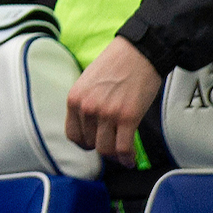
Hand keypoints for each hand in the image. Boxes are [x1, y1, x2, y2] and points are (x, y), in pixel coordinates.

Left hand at [64, 38, 162, 163]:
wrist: (139, 52)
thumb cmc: (116, 65)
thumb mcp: (88, 82)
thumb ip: (85, 103)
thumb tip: (89, 126)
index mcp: (74, 99)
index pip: (73, 135)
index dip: (85, 143)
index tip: (94, 143)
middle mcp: (87, 108)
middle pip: (90, 144)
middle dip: (102, 147)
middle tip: (113, 145)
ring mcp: (107, 114)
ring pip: (106, 150)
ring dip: (115, 156)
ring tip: (123, 155)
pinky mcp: (128, 117)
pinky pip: (123, 148)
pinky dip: (127, 159)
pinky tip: (130, 160)